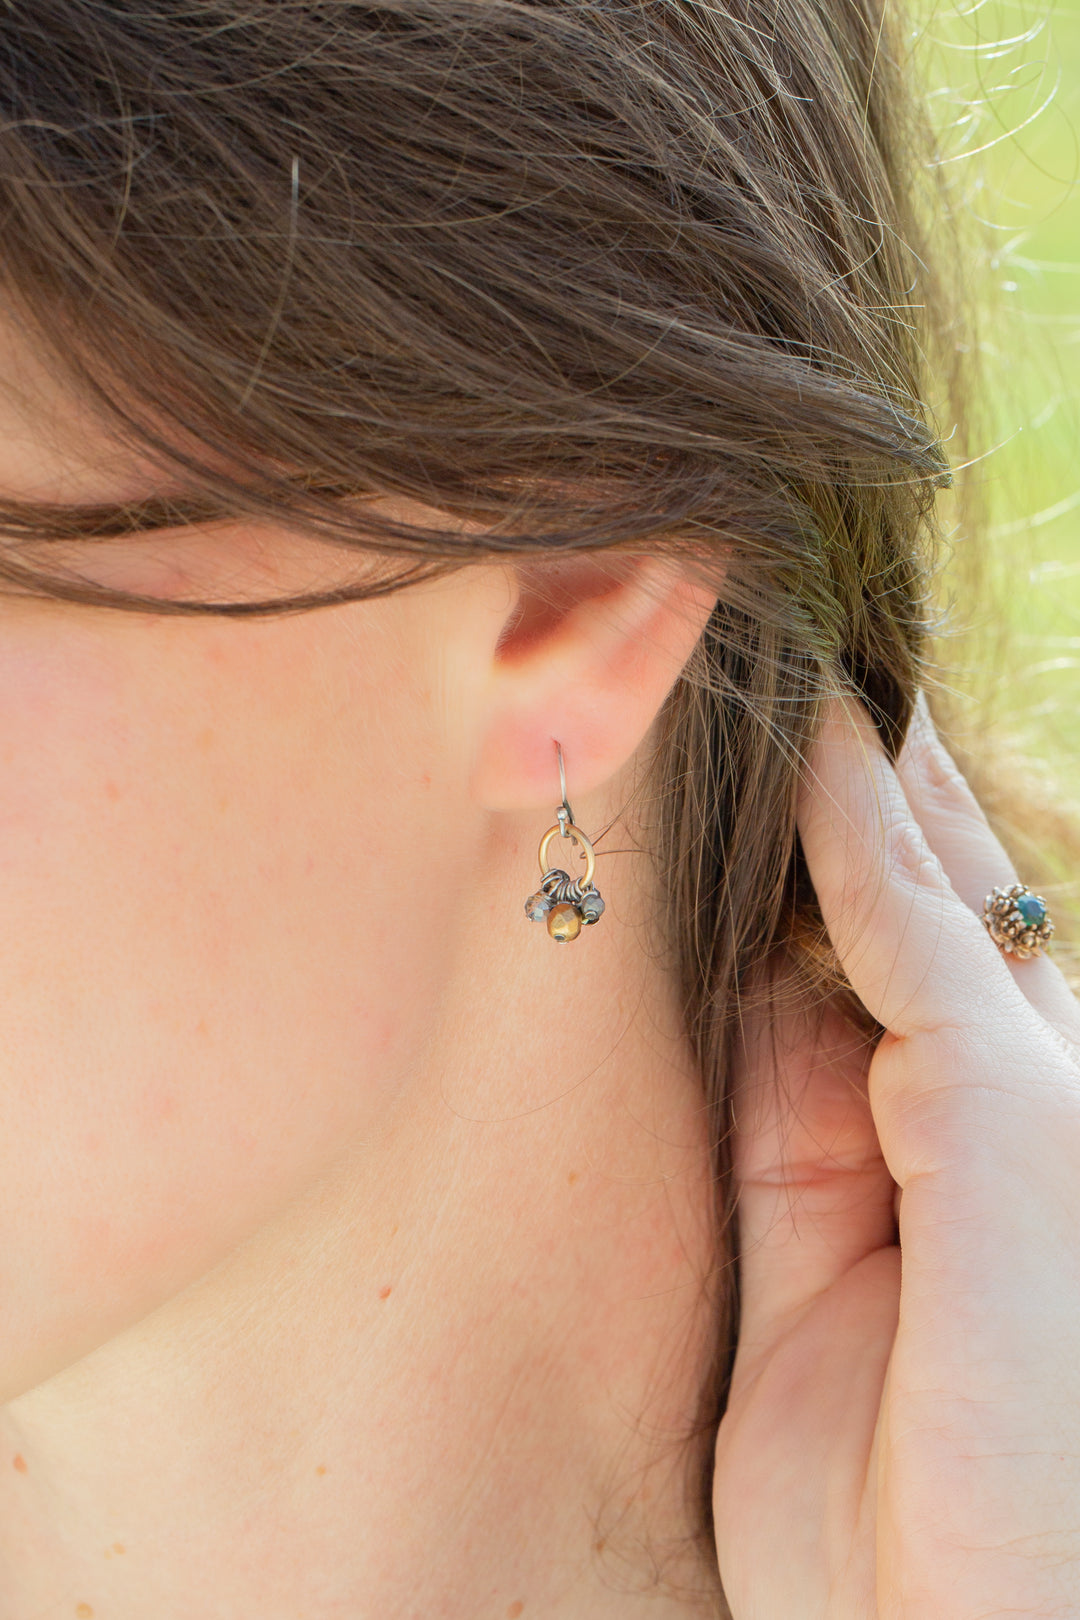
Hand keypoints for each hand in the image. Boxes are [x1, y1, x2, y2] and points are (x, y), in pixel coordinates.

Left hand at [713, 694, 1079, 1619]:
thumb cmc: (892, 1528)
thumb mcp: (812, 1299)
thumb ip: (801, 1141)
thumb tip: (773, 994)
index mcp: (980, 1161)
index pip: (915, 976)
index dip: (854, 862)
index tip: (798, 763)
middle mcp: (1038, 1106)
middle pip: (945, 912)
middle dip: (884, 798)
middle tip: (826, 676)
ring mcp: (1043, 1102)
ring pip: (937, 899)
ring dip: (872, 780)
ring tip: (819, 665)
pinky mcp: (1016, 1117)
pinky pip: (912, 943)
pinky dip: (858, 836)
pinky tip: (822, 742)